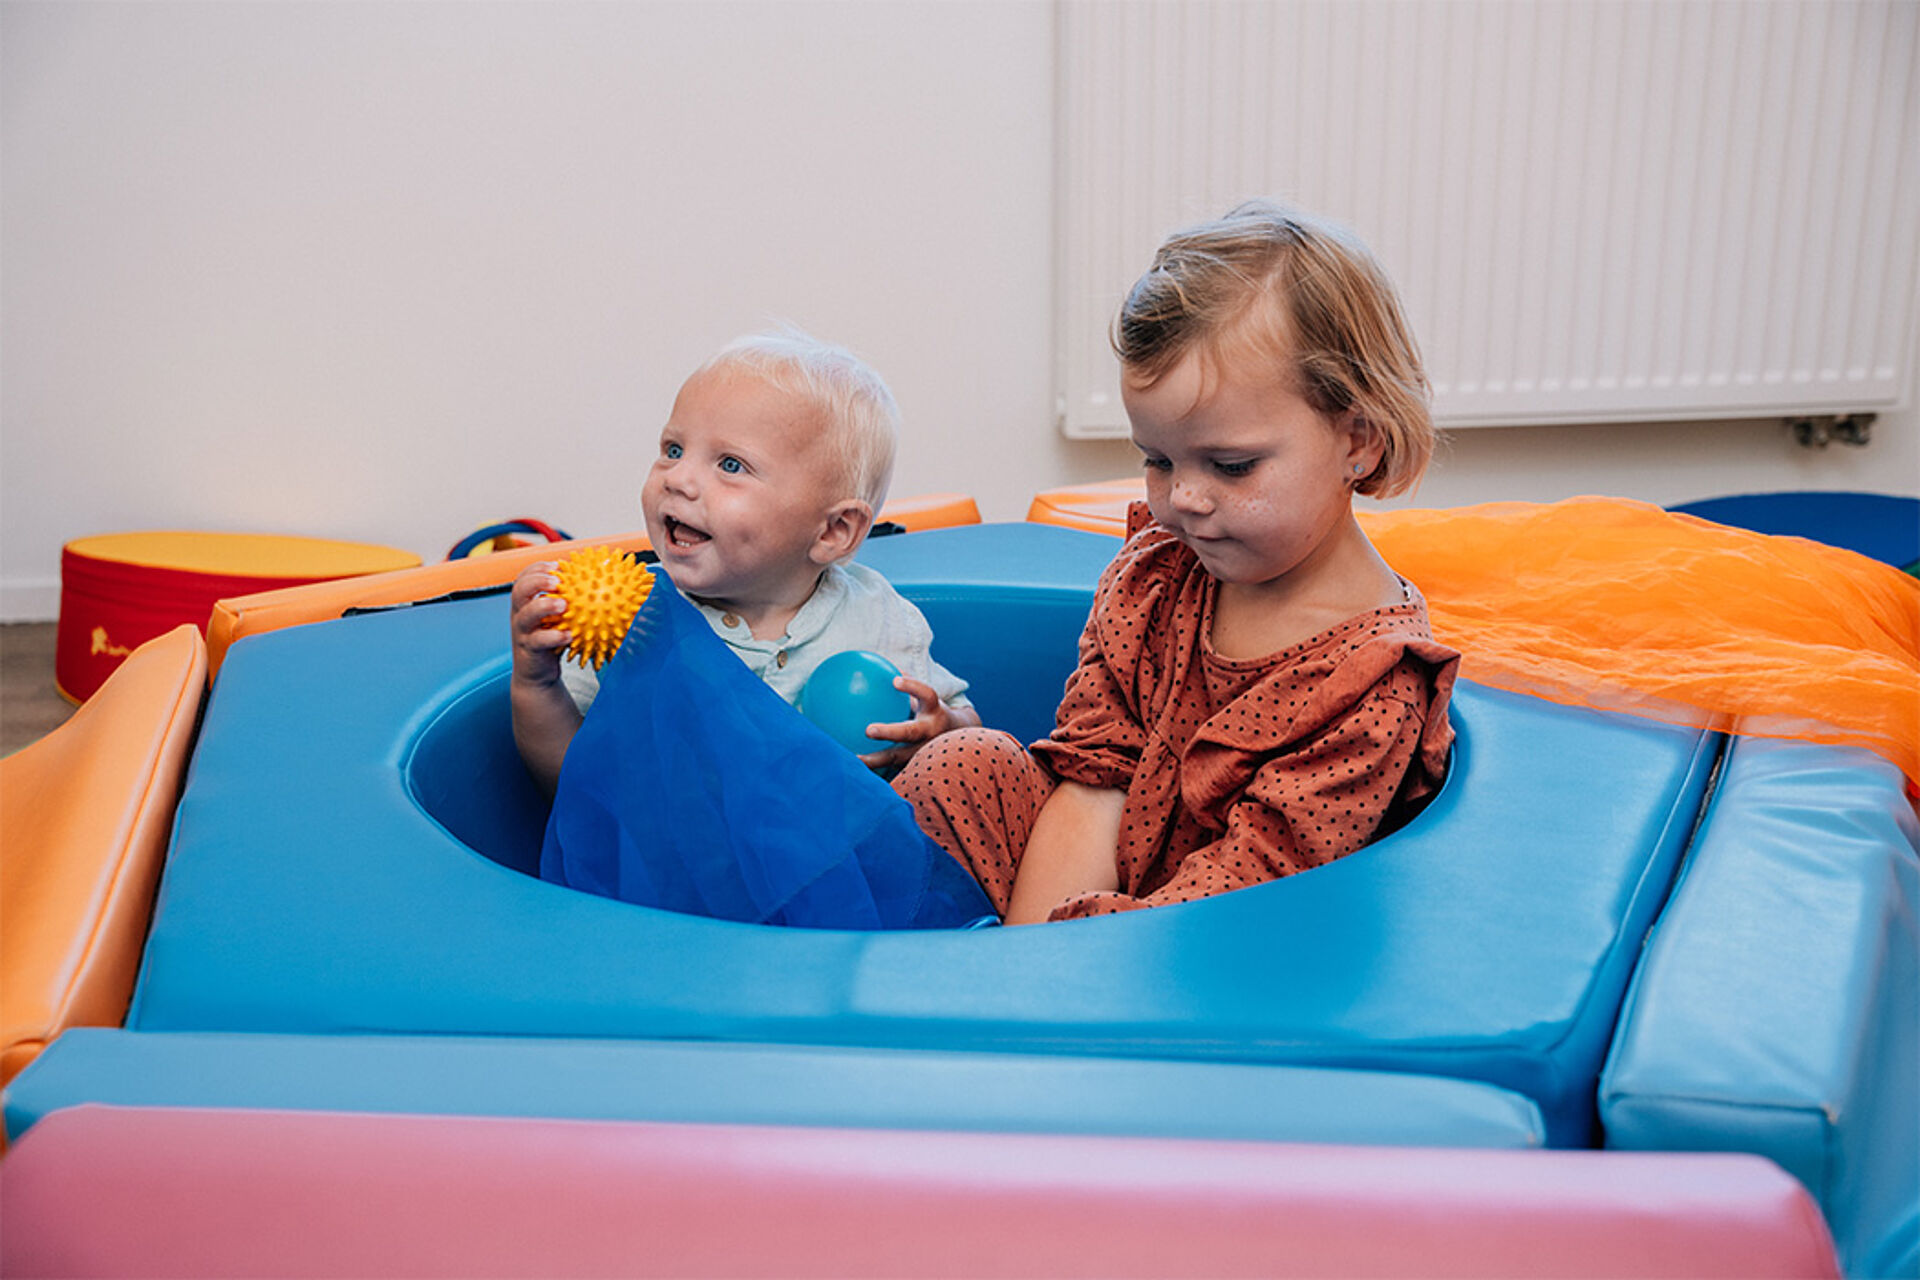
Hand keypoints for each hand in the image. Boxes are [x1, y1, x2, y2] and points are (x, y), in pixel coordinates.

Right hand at [509, 560, 570, 686]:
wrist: (537, 674)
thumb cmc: (552, 640)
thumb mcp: (558, 619)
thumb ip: (571, 601)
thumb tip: (600, 581)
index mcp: (526, 602)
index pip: (525, 578)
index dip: (537, 568)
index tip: (557, 564)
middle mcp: (520, 614)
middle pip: (519, 590)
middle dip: (536, 581)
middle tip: (557, 581)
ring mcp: (522, 631)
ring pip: (526, 615)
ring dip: (543, 606)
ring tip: (563, 604)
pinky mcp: (528, 649)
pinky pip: (538, 641)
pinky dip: (553, 637)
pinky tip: (568, 635)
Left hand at [856, 675, 982, 772]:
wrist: (958, 740)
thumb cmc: (934, 712)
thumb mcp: (927, 698)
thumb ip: (909, 685)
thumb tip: (884, 665)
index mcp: (934, 711)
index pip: (927, 695)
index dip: (912, 687)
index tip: (895, 680)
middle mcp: (931, 732)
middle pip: (911, 733)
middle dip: (890, 731)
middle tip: (868, 730)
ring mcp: (925, 753)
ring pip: (899, 758)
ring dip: (876, 760)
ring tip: (855, 758)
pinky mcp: (917, 767)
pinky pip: (893, 769)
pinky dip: (875, 769)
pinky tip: (854, 767)